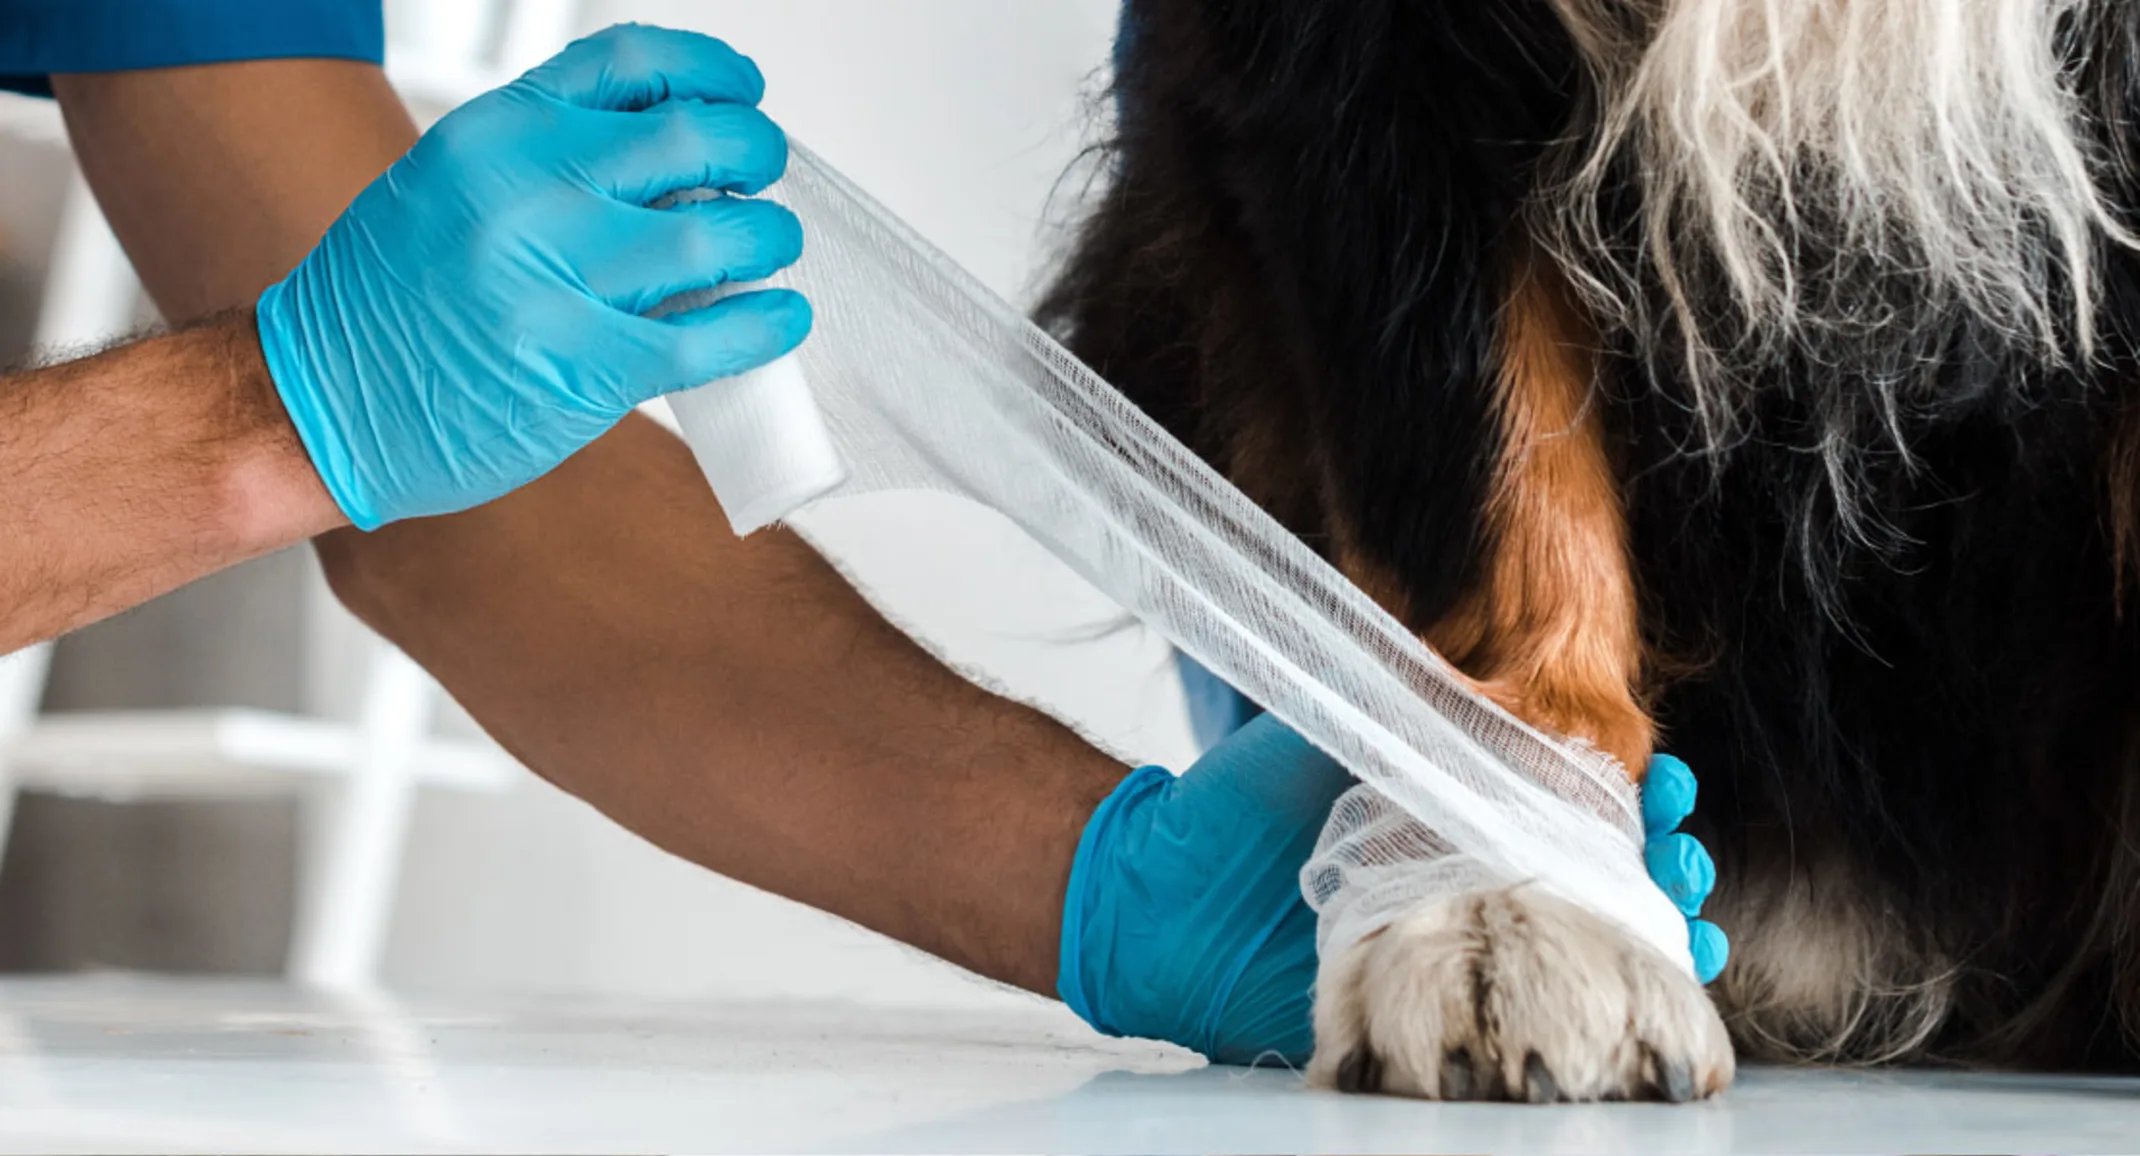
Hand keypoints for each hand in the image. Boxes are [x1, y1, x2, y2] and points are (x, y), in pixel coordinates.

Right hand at [255, 24, 810, 528]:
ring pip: (721, 235)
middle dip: (755, 151)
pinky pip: (711, 336)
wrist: (319, 405)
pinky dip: (764, 323)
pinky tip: (779, 317)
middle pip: (696, 139)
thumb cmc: (386, 302)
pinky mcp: (587, 369)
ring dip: (769, 237)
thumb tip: (673, 150)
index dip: (709, 71)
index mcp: (496, 134)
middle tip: (765, 174)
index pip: (633, 64)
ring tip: (771, 247)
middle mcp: (529, 193)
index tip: (740, 89)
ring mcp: (559, 282)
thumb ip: (549, 158)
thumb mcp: (450, 185)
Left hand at [1061, 714, 1730, 1063]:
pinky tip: (1634, 1002)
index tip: (1663, 780)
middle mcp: (1471, 874)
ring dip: (1649, 935)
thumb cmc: (1240, 803)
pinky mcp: (1429, 1011)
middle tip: (1681, 852)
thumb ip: (1406, 712)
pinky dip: (1586, 1011)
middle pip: (1601, 873)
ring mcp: (1459, 946)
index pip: (1574, 796)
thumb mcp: (1329, 733)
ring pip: (1582, 946)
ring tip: (1686, 922)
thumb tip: (1499, 681)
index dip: (1633, 791)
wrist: (1157, 895)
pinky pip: (1521, 1018)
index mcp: (1456, 802)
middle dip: (1662, 861)